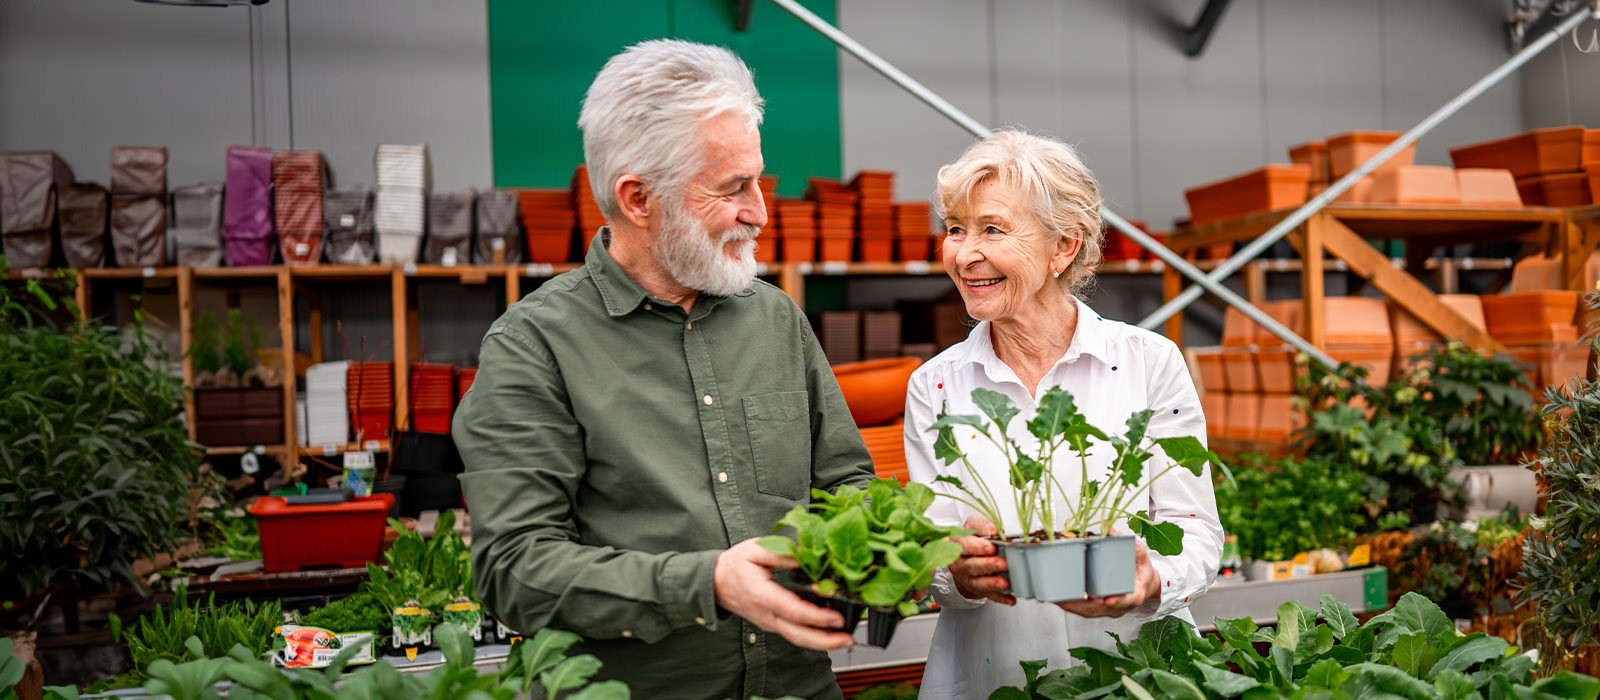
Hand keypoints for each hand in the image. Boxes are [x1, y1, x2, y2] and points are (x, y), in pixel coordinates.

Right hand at [713, 538, 853, 650]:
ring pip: (797, 638)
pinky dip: (813, 635)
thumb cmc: (735, 565)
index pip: (793, 611)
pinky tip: (829, 630)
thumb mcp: (756, 549)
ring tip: (845, 639)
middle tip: (848, 638)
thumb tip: (809, 555)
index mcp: (762, 595)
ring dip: (823, 642)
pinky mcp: (773, 624)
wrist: (716, 583)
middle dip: (826, 640)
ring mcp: (770, 623)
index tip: (836, 617)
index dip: (817, 616)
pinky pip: (794, 633)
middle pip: (798, 635)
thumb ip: (783, 552)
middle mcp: (766, 615)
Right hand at [948, 514, 1015, 605]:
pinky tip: (1011, 598)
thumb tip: (994, 531)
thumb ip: (983, 525)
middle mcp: (958, 564)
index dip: (978, 547)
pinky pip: (988, 595)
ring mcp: (967, 579)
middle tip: (1003, 563)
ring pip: (978, 583)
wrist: (965, 556)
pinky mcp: (977, 590)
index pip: (964, 546)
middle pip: (971, 566)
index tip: (992, 547)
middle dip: (988, 565)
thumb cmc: (971, 538)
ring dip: (992, 583)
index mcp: (956, 545)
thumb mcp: (974, 525)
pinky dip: (1000, 598)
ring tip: (1005, 582)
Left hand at [1057, 536, 1160, 617]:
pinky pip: (1084, 609)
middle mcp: (1121, 605)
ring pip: (1089, 611)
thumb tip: (1107, 528)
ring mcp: (1109, 608)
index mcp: (1136, 593)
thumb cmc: (1140, 567)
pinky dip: (1071, 604)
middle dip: (1081, 606)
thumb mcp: (1138, 552)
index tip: (1108, 600)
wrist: (1144, 582)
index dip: (1119, 601)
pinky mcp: (1099, 607)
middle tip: (1065, 599)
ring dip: (1071, 606)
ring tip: (1055, 598)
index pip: (1128, 600)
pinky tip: (1057, 597)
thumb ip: (1126, 541)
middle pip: (1101, 610)